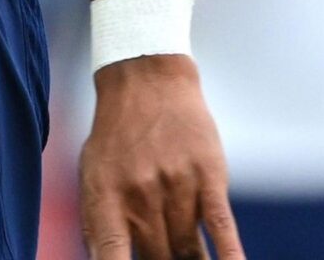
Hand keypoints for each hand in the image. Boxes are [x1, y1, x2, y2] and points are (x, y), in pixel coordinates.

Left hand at [81, 55, 241, 258]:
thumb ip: (100, 222)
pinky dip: (229, 256)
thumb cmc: (117, 136)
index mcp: (105, 197)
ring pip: (189, 250)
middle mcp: (140, 196)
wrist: (146, 81)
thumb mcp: (94, 174)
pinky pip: (221, 227)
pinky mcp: (209, 178)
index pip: (111, 256)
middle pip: (157, 258)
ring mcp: (176, 187)